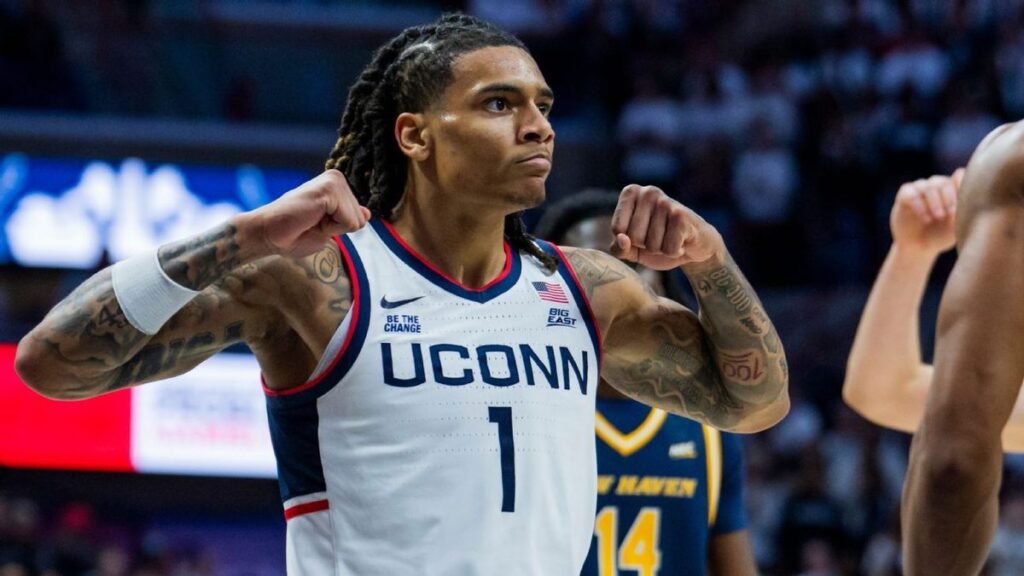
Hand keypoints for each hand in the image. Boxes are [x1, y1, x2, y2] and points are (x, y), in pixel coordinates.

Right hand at [254, 170, 370, 257]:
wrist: (269, 234)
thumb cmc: (293, 234)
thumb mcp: (328, 230)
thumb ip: (347, 220)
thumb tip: (367, 214)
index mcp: (337, 187)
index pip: (359, 217)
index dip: (338, 229)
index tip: (315, 224)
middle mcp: (337, 179)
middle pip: (361, 219)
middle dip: (337, 229)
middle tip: (311, 223)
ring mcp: (333, 181)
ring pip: (356, 220)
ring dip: (333, 228)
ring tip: (310, 221)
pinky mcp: (329, 189)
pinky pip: (348, 221)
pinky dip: (331, 228)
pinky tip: (311, 219)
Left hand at [609, 184, 723, 269]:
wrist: (695, 245)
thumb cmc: (659, 243)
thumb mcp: (633, 249)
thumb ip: (619, 248)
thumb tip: (622, 239)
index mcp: (631, 192)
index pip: (617, 228)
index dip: (629, 241)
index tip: (642, 234)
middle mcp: (648, 191)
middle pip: (633, 236)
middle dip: (646, 246)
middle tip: (660, 236)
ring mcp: (666, 202)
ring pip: (651, 245)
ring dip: (661, 249)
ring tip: (671, 238)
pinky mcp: (681, 216)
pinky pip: (668, 249)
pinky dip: (674, 252)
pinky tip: (682, 241)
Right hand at [890, 170, 961, 257]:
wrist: (918, 247)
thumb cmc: (940, 236)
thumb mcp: (957, 226)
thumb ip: (963, 212)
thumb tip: (965, 201)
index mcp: (952, 190)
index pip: (959, 176)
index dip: (962, 183)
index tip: (964, 201)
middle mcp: (935, 187)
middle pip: (943, 181)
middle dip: (948, 198)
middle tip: (951, 213)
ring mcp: (919, 190)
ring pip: (927, 186)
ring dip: (934, 201)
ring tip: (938, 217)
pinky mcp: (904, 196)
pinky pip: (910, 193)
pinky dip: (919, 205)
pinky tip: (925, 218)